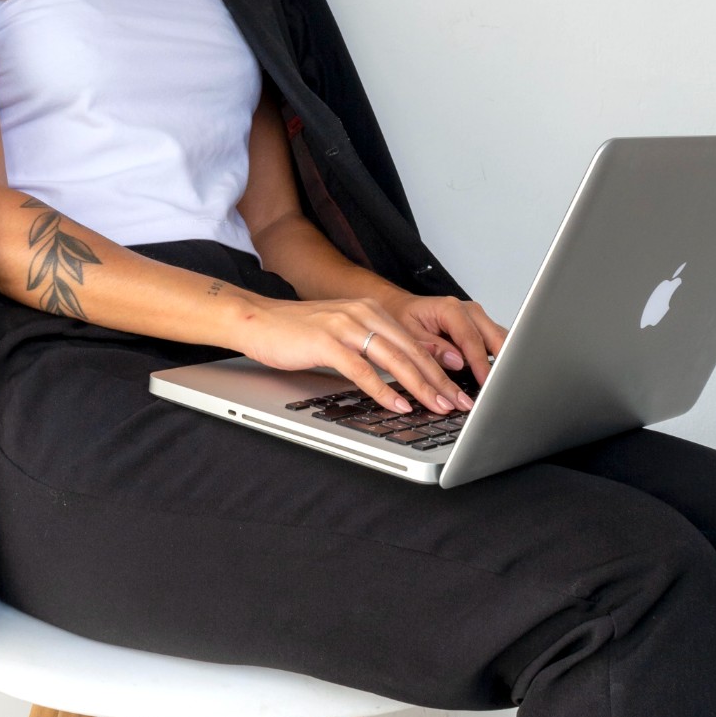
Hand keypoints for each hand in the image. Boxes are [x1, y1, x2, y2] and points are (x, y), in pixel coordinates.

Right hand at [227, 294, 476, 416]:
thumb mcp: (342, 333)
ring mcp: (345, 325)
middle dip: (439, 380)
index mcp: (371, 310)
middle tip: (459, 403)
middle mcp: (363, 313)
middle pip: (411, 351)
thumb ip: (370, 347)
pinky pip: (362, 369)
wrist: (257, 319)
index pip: (415, 342)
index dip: (439, 368)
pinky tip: (398, 404)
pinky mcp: (326, 341)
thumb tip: (401, 374)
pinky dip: (384, 389)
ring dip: (419, 386)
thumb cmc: (296, 332)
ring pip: (394, 359)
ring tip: (437, 406)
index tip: (457, 390)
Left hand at [379, 290, 507, 389]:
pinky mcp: (478, 329)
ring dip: (502, 361)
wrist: (398, 307)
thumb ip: (430, 349)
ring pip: (499, 340)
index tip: (487, 383)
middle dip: (501, 362)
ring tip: (500, 385)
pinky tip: (495, 376)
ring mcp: (476, 319)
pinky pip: (493, 344)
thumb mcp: (406, 335)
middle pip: (495, 337)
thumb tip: (456, 362)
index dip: (481, 364)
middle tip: (500, 387)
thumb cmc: (400, 318)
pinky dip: (496, 359)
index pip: (471, 339)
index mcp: (450, 309)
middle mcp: (468, 311)